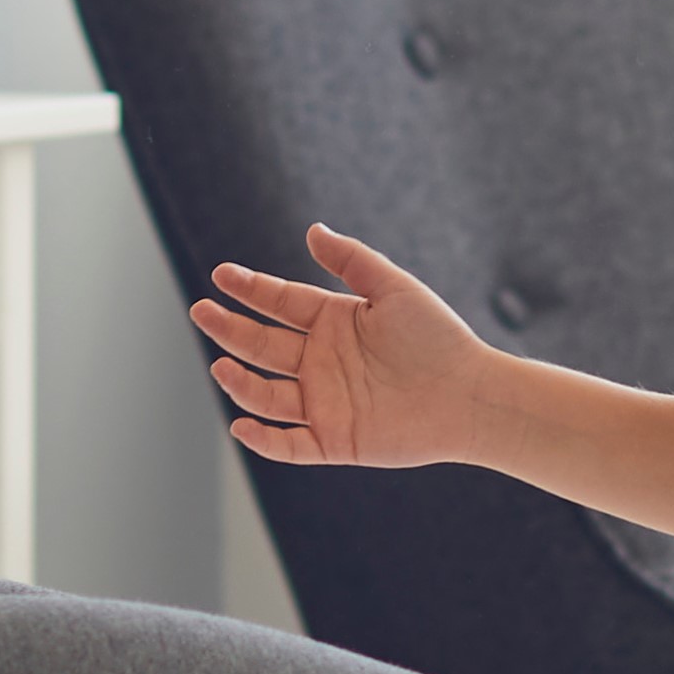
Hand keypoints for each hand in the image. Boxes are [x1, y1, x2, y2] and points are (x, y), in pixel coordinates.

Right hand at [191, 223, 492, 466]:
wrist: (471, 395)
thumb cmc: (439, 339)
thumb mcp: (394, 289)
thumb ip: (352, 261)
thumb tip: (313, 230)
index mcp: (334, 322)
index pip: (280, 303)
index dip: (250, 289)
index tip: (221, 275)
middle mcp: (322, 362)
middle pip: (263, 345)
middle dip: (230, 328)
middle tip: (201, 311)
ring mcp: (326, 402)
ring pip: (267, 394)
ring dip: (241, 382)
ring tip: (221, 365)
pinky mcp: (336, 440)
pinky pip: (290, 443)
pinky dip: (264, 439)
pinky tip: (242, 425)